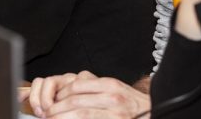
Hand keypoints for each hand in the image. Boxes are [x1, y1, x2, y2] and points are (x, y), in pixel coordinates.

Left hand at [22, 71, 148, 117]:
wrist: (154, 114)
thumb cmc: (132, 106)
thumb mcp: (115, 90)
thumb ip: (94, 89)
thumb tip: (67, 93)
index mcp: (110, 85)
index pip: (77, 85)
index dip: (60, 94)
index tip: (51, 101)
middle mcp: (113, 97)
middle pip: (75, 99)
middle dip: (56, 108)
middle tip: (46, 114)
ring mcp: (115, 113)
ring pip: (80, 113)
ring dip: (61, 117)